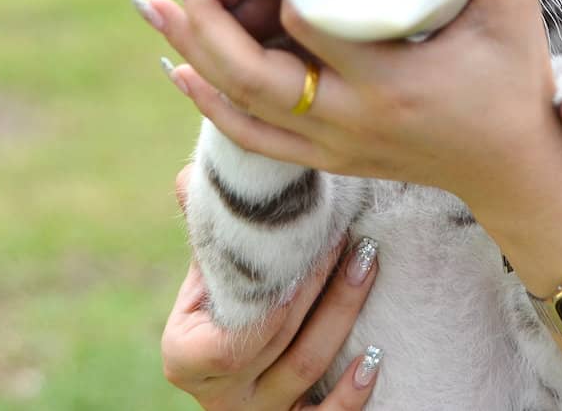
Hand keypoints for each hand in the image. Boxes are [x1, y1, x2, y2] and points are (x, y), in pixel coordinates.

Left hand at [140, 0, 561, 209]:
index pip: (309, 29)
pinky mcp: (328, 160)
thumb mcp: (515, 13)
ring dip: (193, 54)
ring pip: (241, 107)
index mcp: (389, 84)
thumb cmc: (514, 83)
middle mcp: (350, 123)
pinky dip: (211, 105)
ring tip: (155, 6)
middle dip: (205, 22)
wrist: (513, 171)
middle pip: (252, 75)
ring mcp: (334, 147)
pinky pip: (252, 139)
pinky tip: (180, 70)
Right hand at [161, 165, 383, 409]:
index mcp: (186, 357)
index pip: (233, 336)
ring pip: (307, 368)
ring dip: (342, 313)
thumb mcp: (208, 275)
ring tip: (367, 263)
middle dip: (317, 285)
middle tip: (348, 235)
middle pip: (279, 342)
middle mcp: (219, 396)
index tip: (300, 246)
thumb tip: (192, 173)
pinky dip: (351, 392)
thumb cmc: (221, 306)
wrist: (233, 360)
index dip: (273, 297)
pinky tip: (375, 357)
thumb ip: (208, 233)